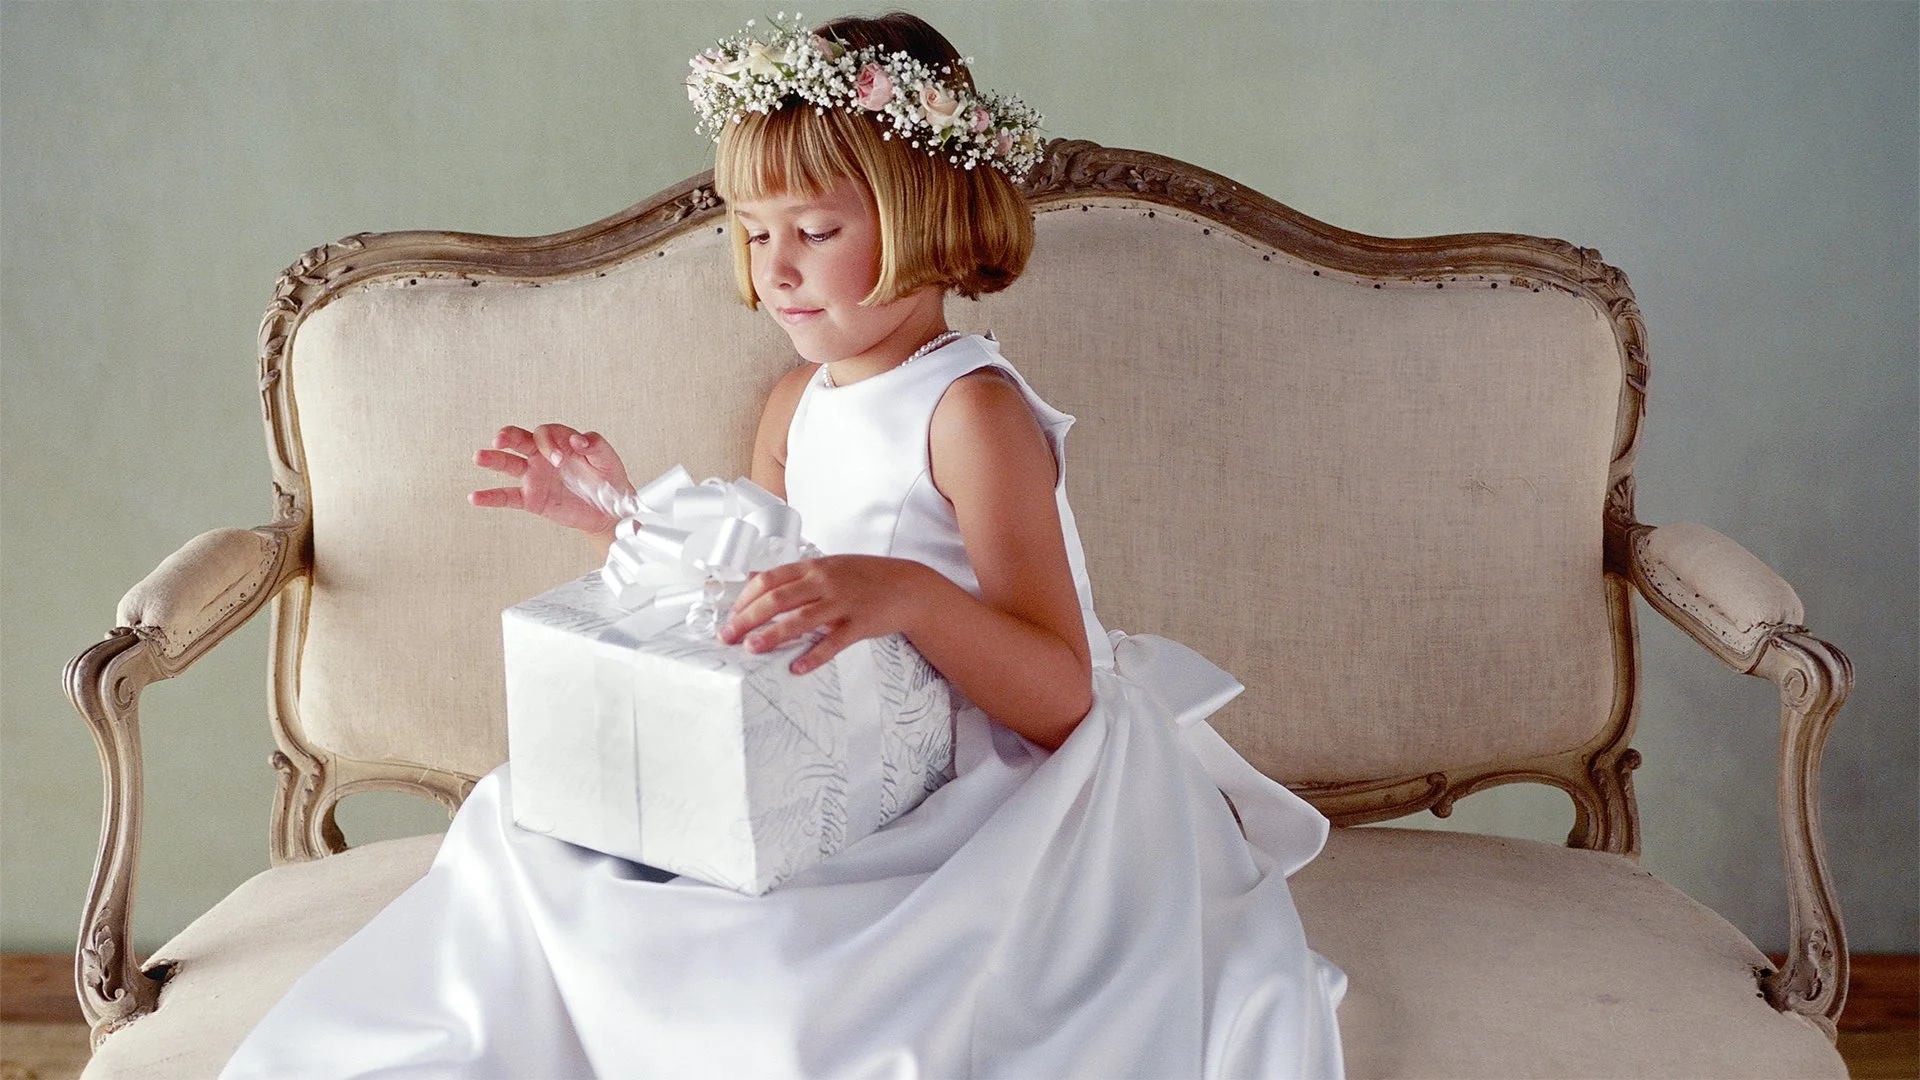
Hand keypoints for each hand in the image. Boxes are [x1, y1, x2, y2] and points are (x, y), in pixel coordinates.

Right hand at [470, 424, 632, 534]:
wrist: (609, 509)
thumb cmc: (607, 479)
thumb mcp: (607, 458)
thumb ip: (594, 445)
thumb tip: (577, 440)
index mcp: (560, 442)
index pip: (545, 433)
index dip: (549, 443)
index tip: (560, 460)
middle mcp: (542, 456)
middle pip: (519, 439)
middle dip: (508, 436)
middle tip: (500, 439)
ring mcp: (534, 477)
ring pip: (508, 464)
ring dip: (492, 460)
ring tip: (479, 457)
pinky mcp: (531, 498)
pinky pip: (507, 496)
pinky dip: (490, 497)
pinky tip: (475, 497)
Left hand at [719, 556, 927, 674]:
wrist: (908, 586)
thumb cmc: (864, 577)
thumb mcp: (827, 567)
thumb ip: (794, 576)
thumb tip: (754, 579)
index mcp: (813, 567)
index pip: (770, 579)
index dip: (746, 598)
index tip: (731, 616)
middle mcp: (825, 581)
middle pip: (778, 599)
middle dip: (748, 618)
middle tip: (728, 636)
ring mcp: (843, 602)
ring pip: (801, 619)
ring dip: (773, 635)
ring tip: (753, 649)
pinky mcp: (861, 623)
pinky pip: (834, 642)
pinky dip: (814, 656)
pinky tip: (797, 668)